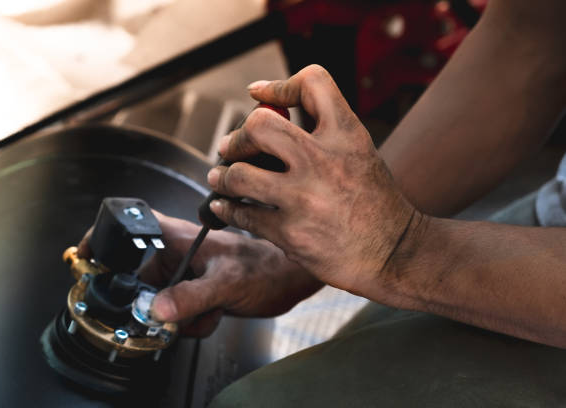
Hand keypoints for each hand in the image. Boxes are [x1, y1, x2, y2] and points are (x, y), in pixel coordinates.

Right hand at [78, 212, 322, 336]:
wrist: (285, 281)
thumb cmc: (264, 268)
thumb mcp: (225, 283)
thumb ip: (190, 297)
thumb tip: (156, 310)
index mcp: (176, 237)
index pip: (129, 226)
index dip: (103, 238)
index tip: (87, 258)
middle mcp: (176, 252)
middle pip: (137, 280)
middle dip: (154, 303)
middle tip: (175, 308)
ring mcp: (184, 272)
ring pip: (158, 302)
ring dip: (179, 315)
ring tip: (207, 307)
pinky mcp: (193, 289)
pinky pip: (175, 312)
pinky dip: (191, 320)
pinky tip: (214, 312)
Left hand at [206, 65, 419, 298]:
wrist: (395, 254)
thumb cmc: (375, 202)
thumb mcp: (360, 153)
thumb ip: (322, 132)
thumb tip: (264, 115)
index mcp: (347, 135)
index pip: (311, 82)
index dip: (278, 85)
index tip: (256, 94)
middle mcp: (324, 161)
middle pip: (258, 126)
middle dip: (237, 137)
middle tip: (229, 148)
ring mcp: (304, 198)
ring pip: (238, 174)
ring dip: (222, 176)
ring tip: (219, 178)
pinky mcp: (290, 233)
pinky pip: (242, 213)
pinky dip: (227, 208)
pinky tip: (224, 206)